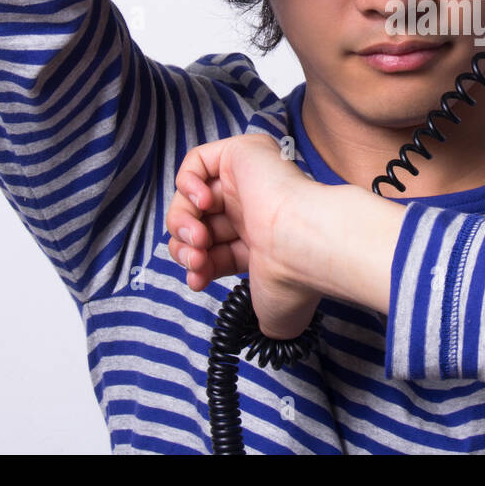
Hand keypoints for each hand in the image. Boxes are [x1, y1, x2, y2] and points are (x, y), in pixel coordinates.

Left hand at [166, 134, 322, 339]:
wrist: (302, 244)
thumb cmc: (293, 278)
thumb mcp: (272, 312)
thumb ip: (263, 318)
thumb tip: (269, 331)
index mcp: (261, 241)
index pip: (213, 249)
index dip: (197, 264)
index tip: (198, 280)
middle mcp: (254, 209)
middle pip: (198, 223)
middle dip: (186, 246)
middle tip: (195, 258)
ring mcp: (247, 180)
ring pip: (192, 197)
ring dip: (182, 220)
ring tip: (197, 236)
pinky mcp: (241, 154)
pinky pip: (196, 162)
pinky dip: (187, 184)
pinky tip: (202, 203)